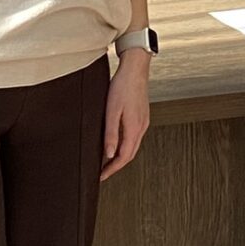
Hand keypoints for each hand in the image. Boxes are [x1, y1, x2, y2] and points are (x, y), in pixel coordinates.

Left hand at [100, 52, 150, 181]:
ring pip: (133, 146)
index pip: (124, 157)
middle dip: (116, 165)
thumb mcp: (112, 111)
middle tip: (103, 172)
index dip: (112, 169)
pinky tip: (117, 142)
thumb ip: (110, 134)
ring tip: (107, 160)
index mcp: (134, 128)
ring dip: (121, 156)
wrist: (135, 69)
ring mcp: (143, 121)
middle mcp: (141, 127)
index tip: (101, 177)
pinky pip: (134, 136)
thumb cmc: (122, 86)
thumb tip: (109, 154)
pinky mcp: (142, 116)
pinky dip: (125, 145)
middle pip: (130, 154)